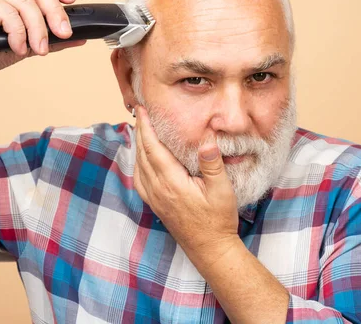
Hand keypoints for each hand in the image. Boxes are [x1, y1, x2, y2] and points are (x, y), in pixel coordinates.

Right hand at [0, 0, 86, 76]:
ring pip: (26, 3)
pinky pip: (9, 15)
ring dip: (38, 30)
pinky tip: (17, 48)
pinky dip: (18, 34)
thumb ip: (54, 40)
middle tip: (64, 33)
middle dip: (55, 13)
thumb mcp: (31, 44)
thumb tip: (79, 38)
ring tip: (39, 50)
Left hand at [133, 105, 239, 262]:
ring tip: (141, 129)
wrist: (210, 249)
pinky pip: (140, 179)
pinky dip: (138, 163)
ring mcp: (154, 198)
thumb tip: (206, 140)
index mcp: (171, 182)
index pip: (153, 148)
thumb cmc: (218, 220)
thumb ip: (212, 164)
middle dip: (140, 131)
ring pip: (139, 166)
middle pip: (142, 154)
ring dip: (138, 145)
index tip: (142, 110)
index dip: (146, 127)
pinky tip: (143, 159)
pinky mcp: (155, 205)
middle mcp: (158, 189)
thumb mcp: (222, 190)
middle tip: (140, 112)